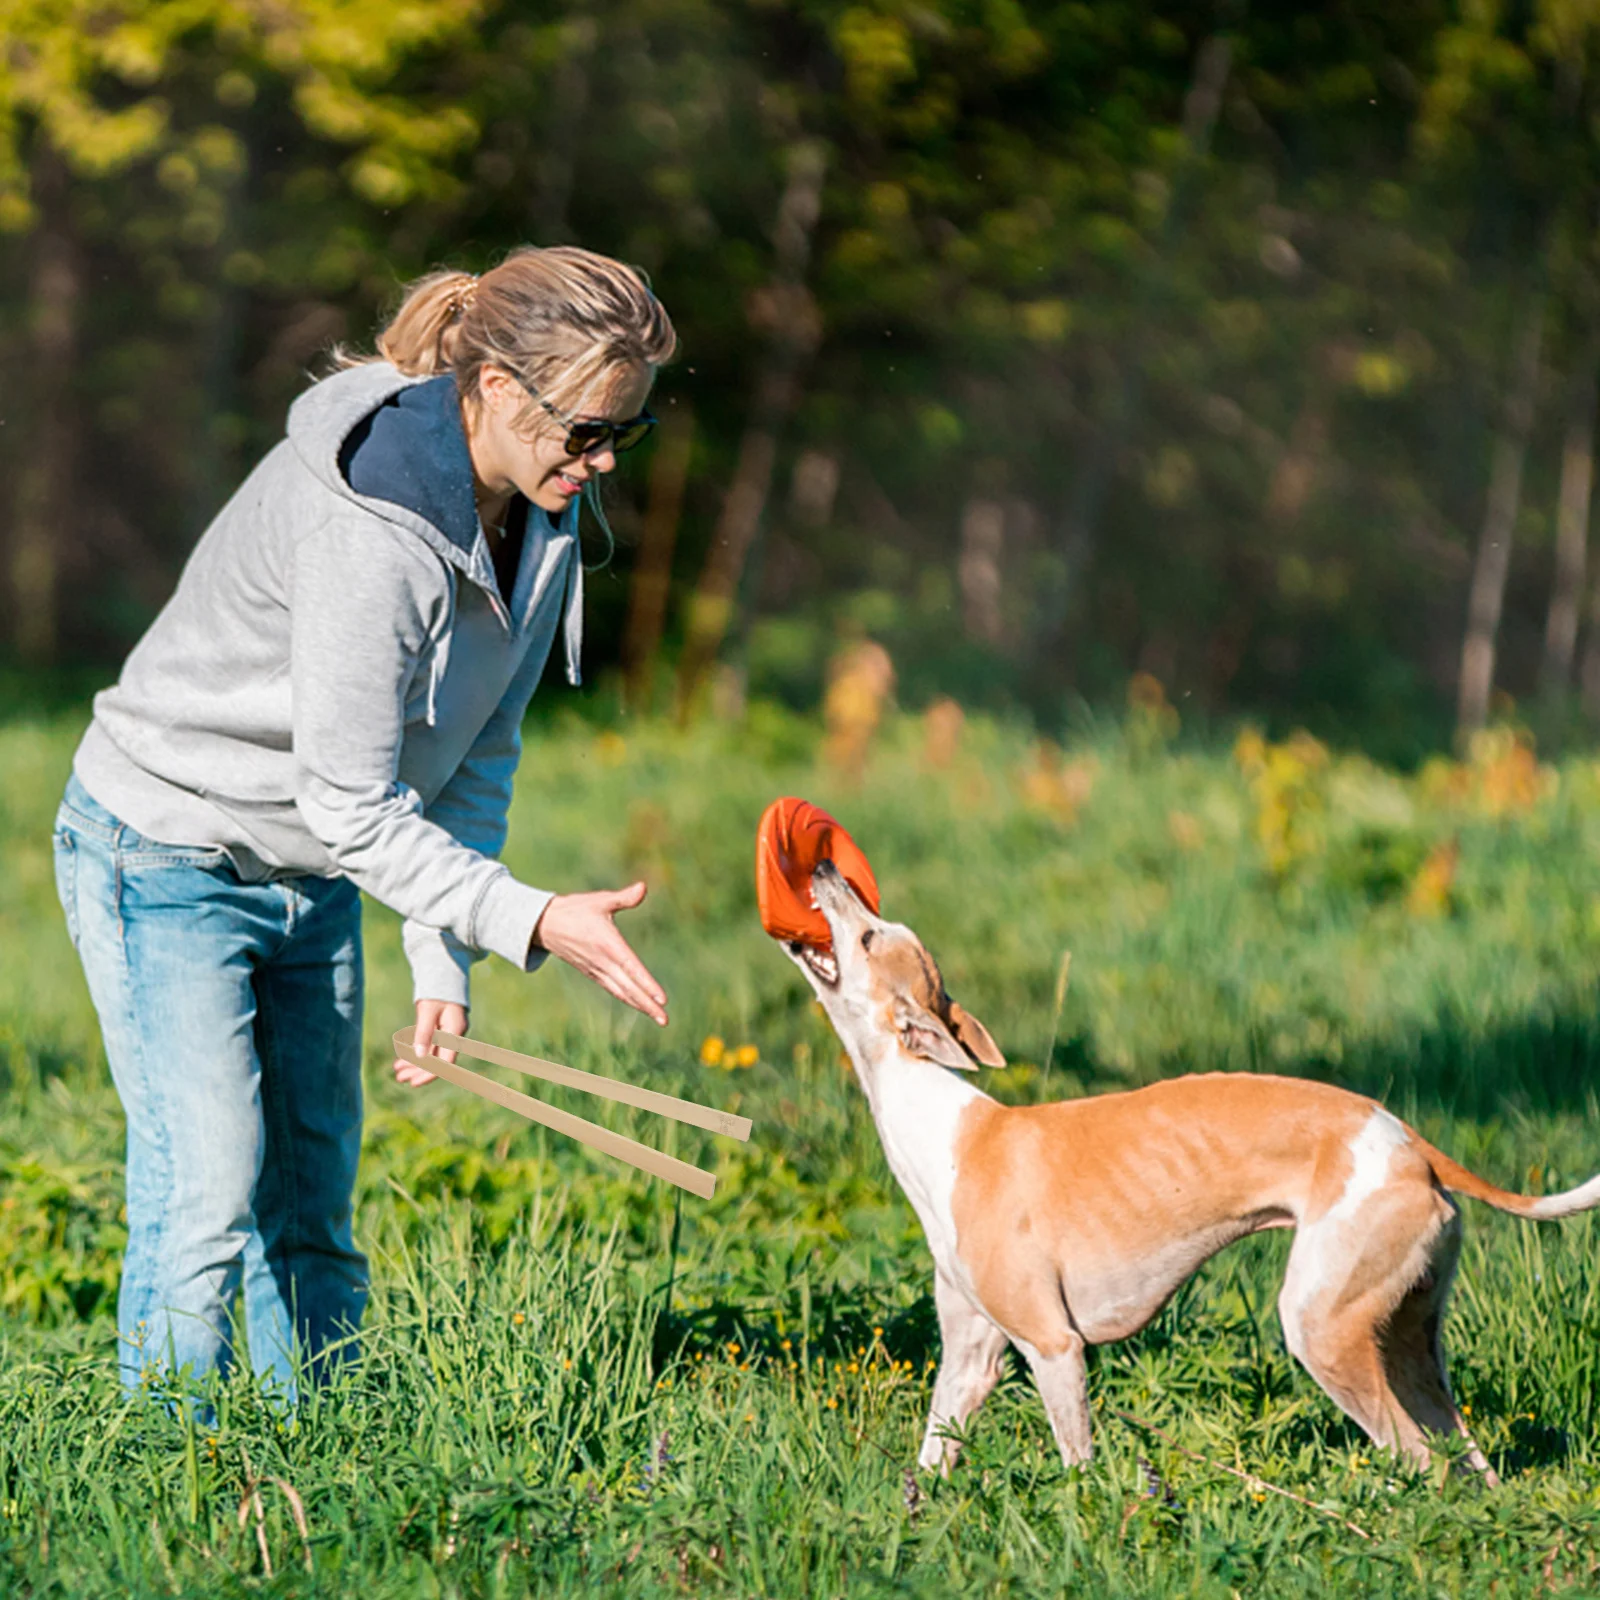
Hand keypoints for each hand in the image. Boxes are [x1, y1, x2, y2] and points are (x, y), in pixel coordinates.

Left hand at [392, 997, 467, 1086]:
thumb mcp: (428, 1011)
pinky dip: (415, 1053)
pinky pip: (428, 1046)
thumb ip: (424, 1033)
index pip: (445, 1062)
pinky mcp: (440, 1030)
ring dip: (414, 1063)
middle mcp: (453, 1036)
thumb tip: (420, 1056)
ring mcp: (447, 1033)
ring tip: (397, 1070)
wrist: (443, 974)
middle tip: (399, 1078)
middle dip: (418, 1070)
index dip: (429, 1074)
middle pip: (437, 1061)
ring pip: (431, 1054)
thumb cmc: (436, 991)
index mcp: (455, 1032)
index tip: (413, 1083)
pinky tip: (402, 1059)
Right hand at [533, 881, 668, 1025]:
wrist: (544, 925)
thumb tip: (643, 887)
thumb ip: (623, 897)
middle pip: (628, 988)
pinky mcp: (592, 973)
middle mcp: (602, 962)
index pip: (631, 968)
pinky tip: (639, 1005)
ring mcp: (596, 970)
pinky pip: (612, 989)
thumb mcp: (599, 901)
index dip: (647, 984)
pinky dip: (627, 998)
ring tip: (658, 1018)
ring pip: (621, 992)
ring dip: (640, 1005)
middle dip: (647, 1004)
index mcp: (607, 945)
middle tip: (665, 1020)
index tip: (662, 998)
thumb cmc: (575, 910)